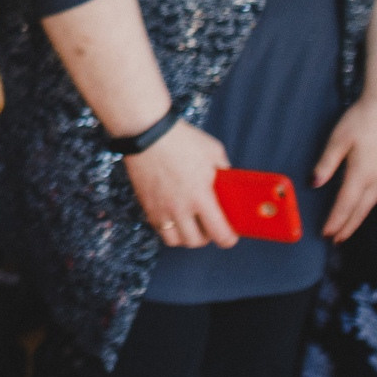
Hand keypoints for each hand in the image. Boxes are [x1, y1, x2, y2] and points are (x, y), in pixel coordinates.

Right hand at [124, 119, 236, 248]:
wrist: (147, 134)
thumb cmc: (182, 139)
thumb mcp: (213, 151)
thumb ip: (224, 170)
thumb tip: (229, 182)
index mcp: (201, 197)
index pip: (219, 234)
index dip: (228, 239)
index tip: (230, 234)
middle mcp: (180, 208)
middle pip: (195, 242)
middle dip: (206, 237)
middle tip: (209, 226)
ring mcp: (161, 208)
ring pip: (175, 240)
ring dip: (185, 236)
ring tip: (189, 224)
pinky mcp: (146, 204)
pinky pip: (158, 228)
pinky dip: (168, 227)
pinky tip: (173, 214)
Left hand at [314, 95, 376, 241]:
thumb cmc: (363, 118)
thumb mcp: (339, 139)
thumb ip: (327, 163)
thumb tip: (315, 183)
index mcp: (362, 172)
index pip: (346, 204)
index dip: (336, 221)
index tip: (327, 234)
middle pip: (362, 209)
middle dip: (348, 226)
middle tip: (337, 240)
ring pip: (372, 202)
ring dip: (359, 216)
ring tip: (348, 227)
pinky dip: (369, 203)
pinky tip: (364, 203)